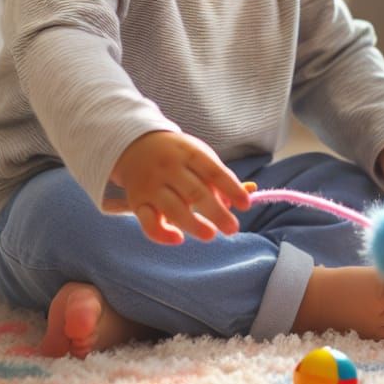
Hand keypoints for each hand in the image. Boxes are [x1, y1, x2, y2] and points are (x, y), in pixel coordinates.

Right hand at [109, 131, 251, 244]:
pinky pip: (147, 221)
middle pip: (196, 192)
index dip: (232, 189)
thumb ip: (221, 177)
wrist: (136, 144)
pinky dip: (161, 233)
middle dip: (216, 212)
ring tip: (211, 235)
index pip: (215, 172)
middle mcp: (170, 169)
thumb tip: (246, 196)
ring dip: (193, 224)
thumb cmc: (179, 156)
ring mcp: (152, 185)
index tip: (246, 205)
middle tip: (233, 228)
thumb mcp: (201, 156)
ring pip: (173, 208)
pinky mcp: (138, 202)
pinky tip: (178, 239)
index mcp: (191, 154)